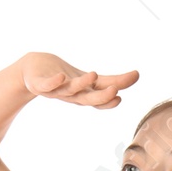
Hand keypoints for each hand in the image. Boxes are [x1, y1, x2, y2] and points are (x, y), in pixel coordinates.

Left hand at [22, 53, 137, 107]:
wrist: (33, 71)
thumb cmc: (65, 76)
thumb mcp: (90, 79)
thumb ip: (113, 80)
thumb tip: (138, 75)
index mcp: (84, 94)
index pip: (100, 97)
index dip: (110, 99)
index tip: (121, 96)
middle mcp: (72, 95)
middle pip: (88, 99)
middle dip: (101, 97)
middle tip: (115, 92)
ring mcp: (56, 90)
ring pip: (70, 90)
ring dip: (81, 84)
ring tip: (92, 75)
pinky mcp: (40, 84)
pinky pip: (47, 85)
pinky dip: (54, 82)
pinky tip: (60, 76)